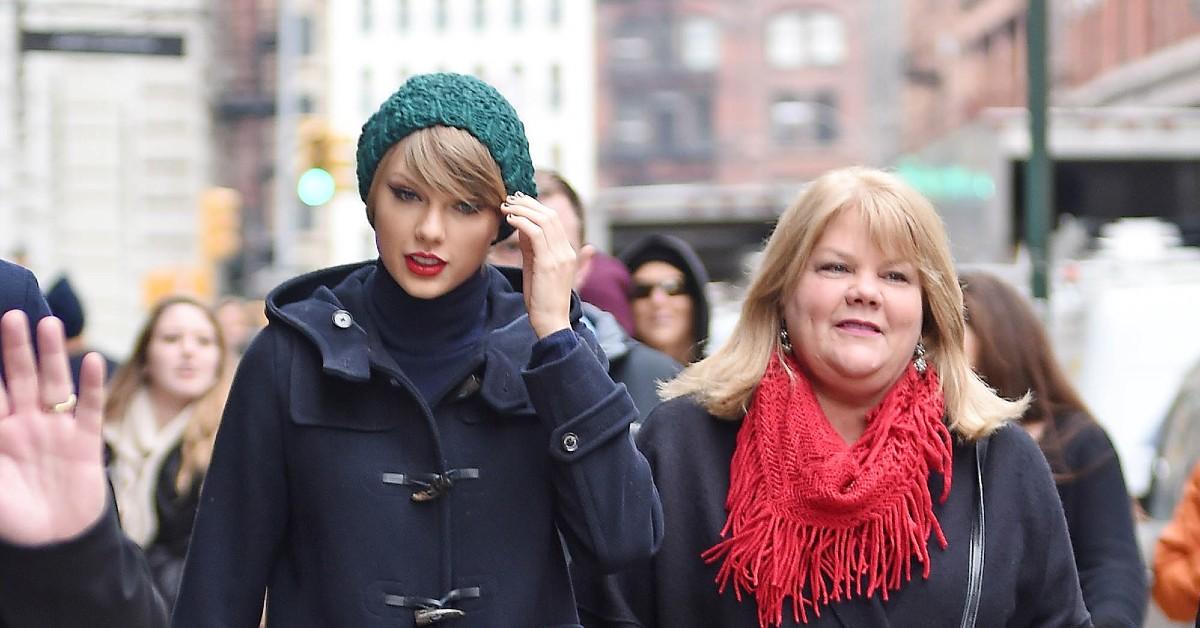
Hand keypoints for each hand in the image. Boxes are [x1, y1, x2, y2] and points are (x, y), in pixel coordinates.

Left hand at [0, 310, 107, 545]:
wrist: (55, 544)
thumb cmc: (12, 518)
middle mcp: (26, 426)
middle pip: (21, 379)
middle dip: (15, 349)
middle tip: (10, 316)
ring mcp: (57, 431)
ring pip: (54, 386)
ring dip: (52, 357)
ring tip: (48, 326)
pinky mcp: (86, 442)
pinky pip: (90, 409)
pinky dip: (91, 386)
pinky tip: (91, 362)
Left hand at [501, 192, 576, 337]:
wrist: (551, 322)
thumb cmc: (542, 300)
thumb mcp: (536, 268)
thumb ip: (532, 248)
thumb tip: (521, 228)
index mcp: (566, 252)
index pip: (553, 220)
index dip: (535, 207)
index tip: (517, 201)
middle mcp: (566, 251)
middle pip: (550, 215)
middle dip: (528, 203)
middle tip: (509, 198)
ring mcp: (560, 256)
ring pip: (544, 220)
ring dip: (522, 209)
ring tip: (506, 206)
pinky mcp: (549, 263)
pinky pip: (536, 233)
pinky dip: (522, 221)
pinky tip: (510, 219)